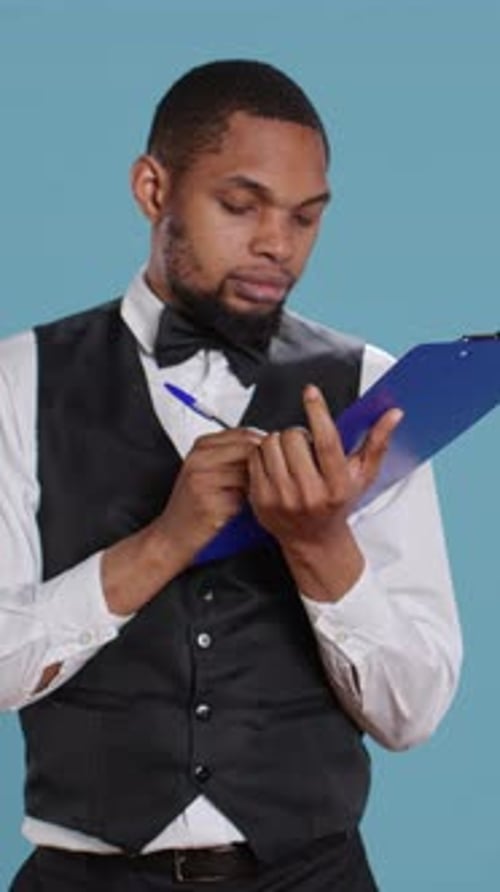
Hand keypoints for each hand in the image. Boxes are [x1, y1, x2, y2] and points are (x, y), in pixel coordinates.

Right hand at [157, 427, 264, 562]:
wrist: (172, 535)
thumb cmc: (192, 503)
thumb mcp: (206, 470)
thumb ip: (232, 454)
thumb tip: (267, 445)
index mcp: (200, 447)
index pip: (243, 432)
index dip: (264, 443)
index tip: (272, 455)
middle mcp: (199, 460)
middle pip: (248, 450)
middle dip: (263, 463)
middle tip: (266, 477)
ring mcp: (202, 481)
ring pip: (248, 473)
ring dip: (255, 485)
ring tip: (247, 495)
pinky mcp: (210, 503)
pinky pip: (243, 497)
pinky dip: (246, 504)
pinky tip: (237, 509)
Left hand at [247, 385, 401, 598]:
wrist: (313, 539)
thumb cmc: (338, 503)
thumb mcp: (363, 475)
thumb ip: (378, 442)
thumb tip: (393, 415)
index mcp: (337, 486)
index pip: (326, 441)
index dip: (318, 411)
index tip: (311, 392)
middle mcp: (309, 494)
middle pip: (294, 437)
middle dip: (298, 433)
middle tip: (304, 446)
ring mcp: (282, 498)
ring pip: (271, 443)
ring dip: (279, 442)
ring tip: (290, 456)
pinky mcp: (261, 499)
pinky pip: (254, 457)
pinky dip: (263, 455)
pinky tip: (276, 466)